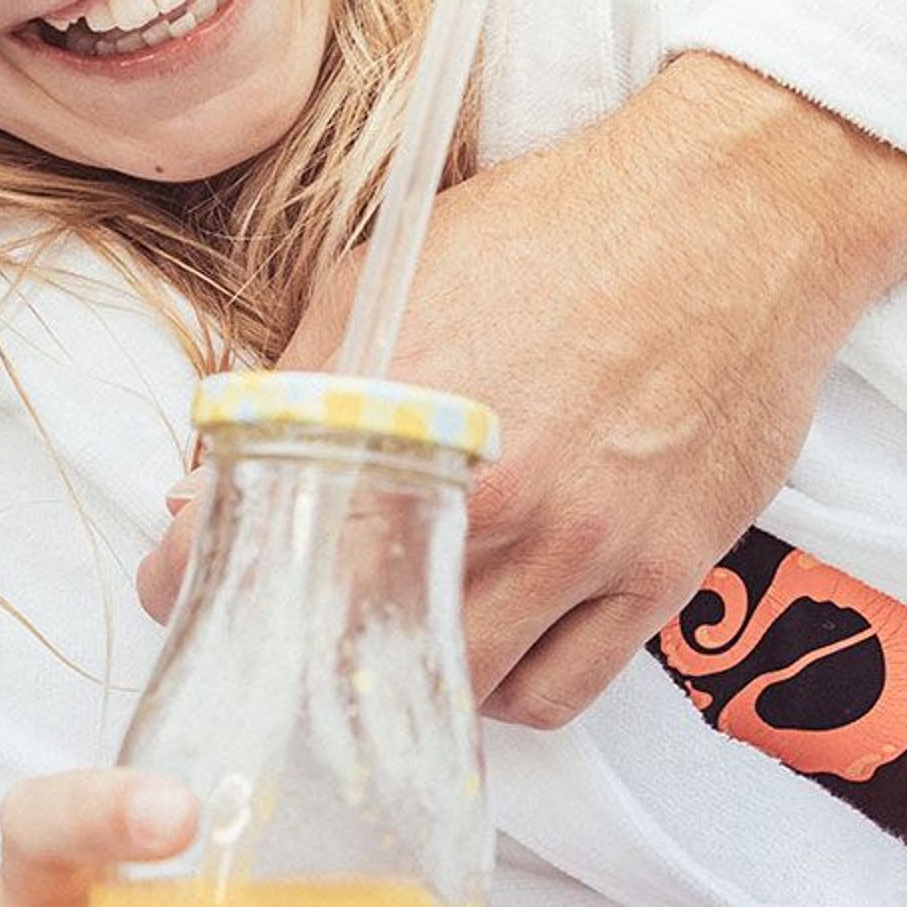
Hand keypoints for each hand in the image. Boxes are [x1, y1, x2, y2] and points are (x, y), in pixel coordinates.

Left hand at [140, 56, 906, 725]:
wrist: (729, 214)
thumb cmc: (554, 230)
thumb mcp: (385, 276)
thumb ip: (294, 386)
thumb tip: (210, 479)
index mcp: (400, 412)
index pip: (259, 541)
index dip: (194, 577)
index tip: (177, 585)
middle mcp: (488, 492)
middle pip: (357, 636)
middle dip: (301, 642)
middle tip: (284, 628)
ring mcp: (581, 542)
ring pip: (460, 683)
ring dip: (410, 677)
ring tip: (393, 640)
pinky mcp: (661, 569)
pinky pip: (561, 689)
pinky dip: (511, 691)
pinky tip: (492, 649)